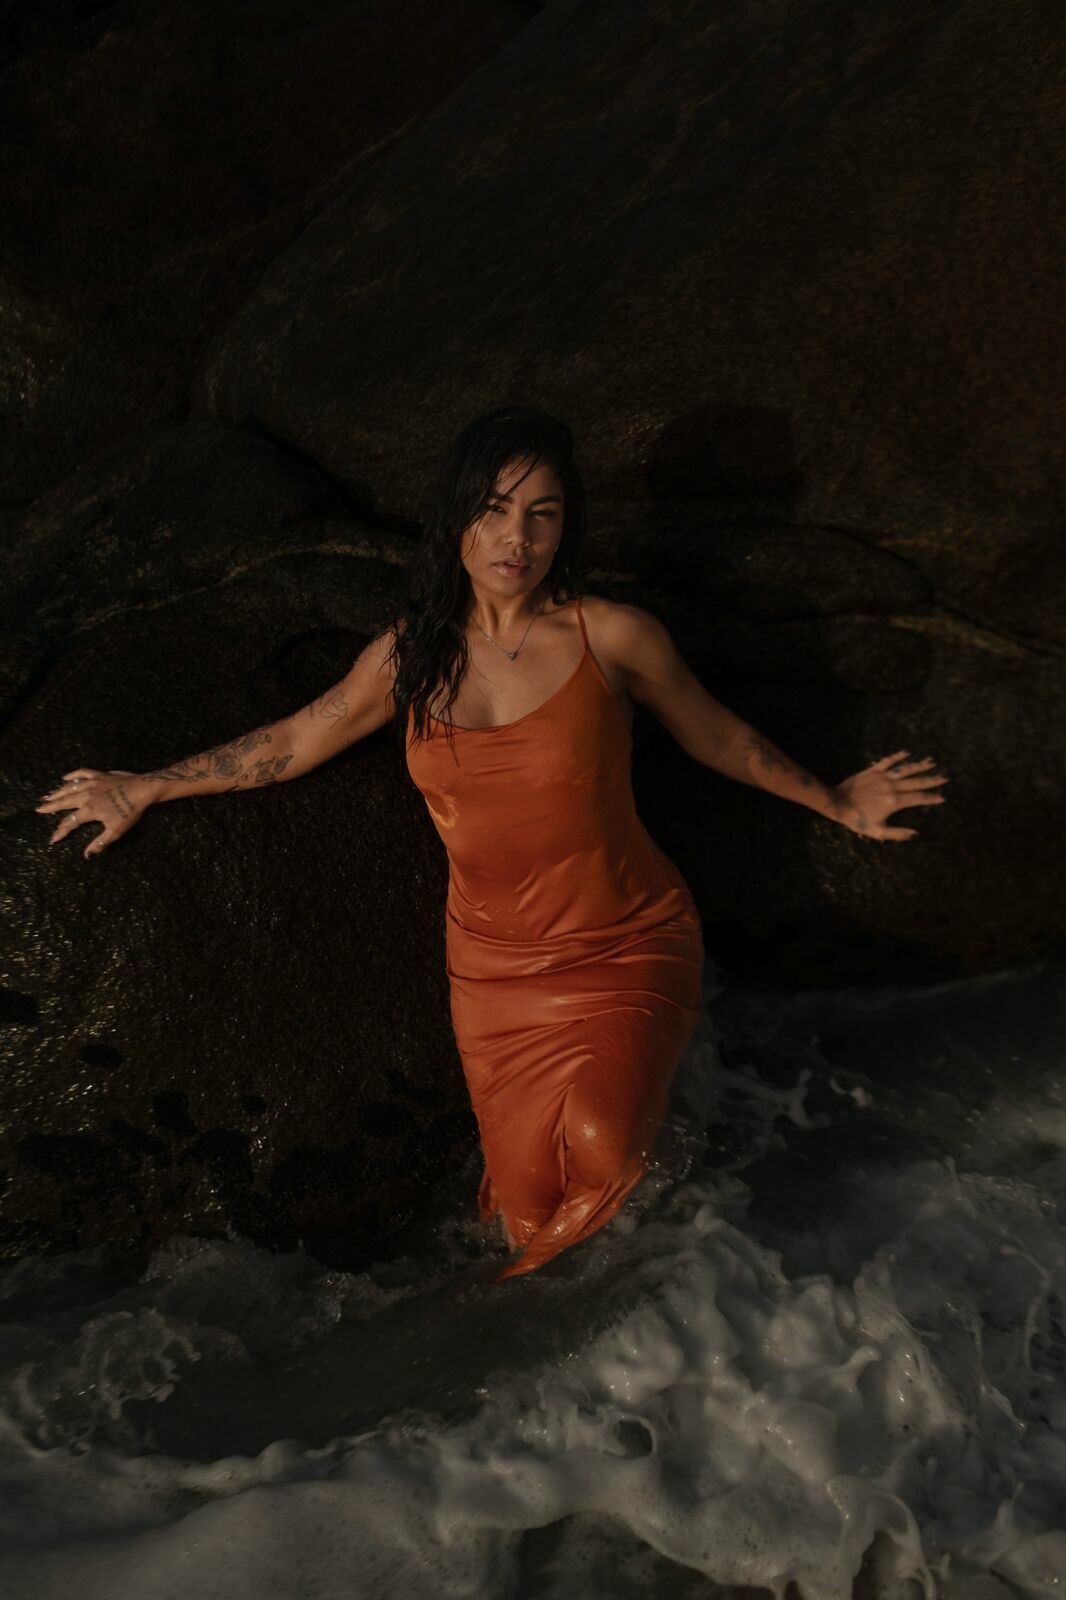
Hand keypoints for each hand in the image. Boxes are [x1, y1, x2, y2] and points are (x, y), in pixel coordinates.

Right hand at [34, 769, 156, 858]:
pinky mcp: (99, 775)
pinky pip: (82, 773)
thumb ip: (100, 843)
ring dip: (57, 792)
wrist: (143, 789)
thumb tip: (87, 855)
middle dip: (50, 807)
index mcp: (89, 810)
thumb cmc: (130, 811)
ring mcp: (92, 783)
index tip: (53, 838)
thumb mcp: (116, 830)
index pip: (70, 822)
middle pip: (64, 802)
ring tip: (47, 796)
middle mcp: (86, 796)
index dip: (61, 831)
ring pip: (70, 787)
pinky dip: (72, 775)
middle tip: (38, 809)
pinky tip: (65, 777)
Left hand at [830, 750, 948, 840]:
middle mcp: (892, 787)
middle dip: (932, 780)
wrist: (837, 803)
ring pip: (906, 769)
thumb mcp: (877, 831)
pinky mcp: (873, 770)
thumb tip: (916, 834)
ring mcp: (883, 777)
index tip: (943, 797)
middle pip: (917, 782)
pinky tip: (907, 752)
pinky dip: (898, 756)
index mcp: (894, 802)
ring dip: (920, 765)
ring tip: (932, 762)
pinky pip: (888, 761)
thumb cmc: (856, 819)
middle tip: (945, 777)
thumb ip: (897, 833)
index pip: (919, 798)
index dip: (932, 798)